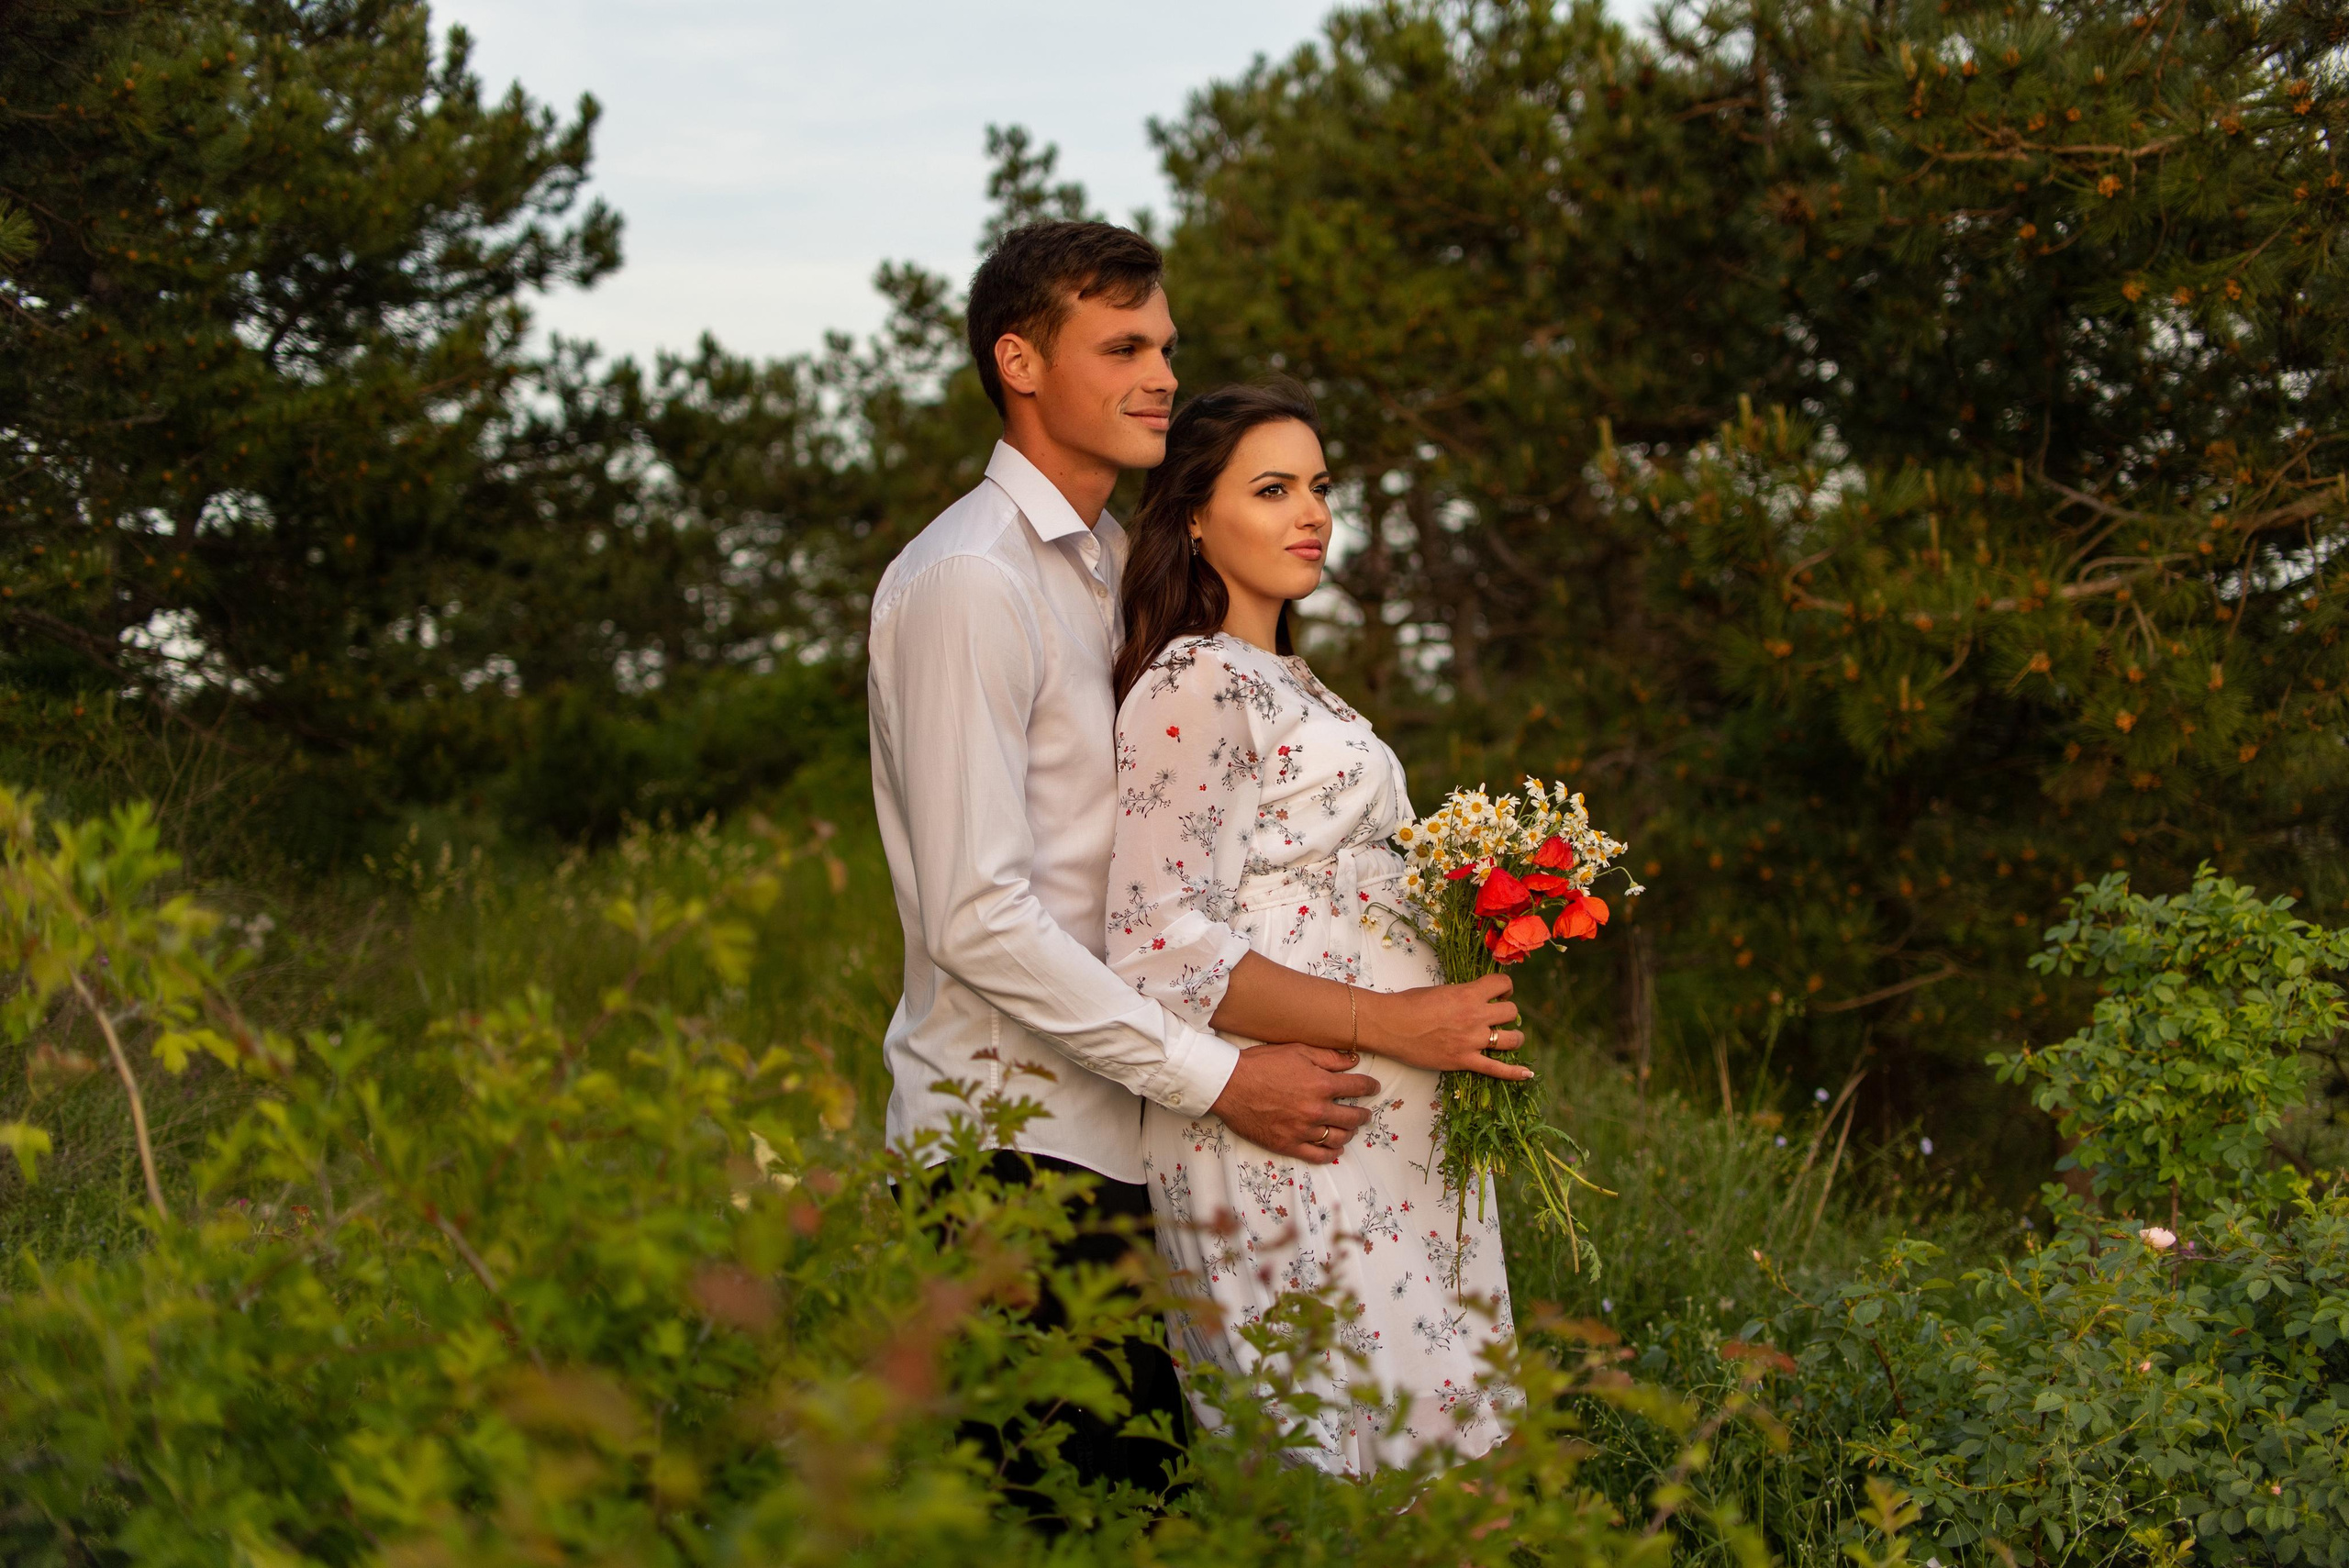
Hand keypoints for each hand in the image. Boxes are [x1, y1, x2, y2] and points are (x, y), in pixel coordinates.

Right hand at [1209, 1043, 1382, 1164]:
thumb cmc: (1261, 1064)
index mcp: (1321, 1084)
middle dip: (1364, 1114)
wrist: (1229, 1085)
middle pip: (1353, 1117)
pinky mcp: (1288, 1144)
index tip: (1373, 1088)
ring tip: (1350, 1129)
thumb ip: (1328, 1057)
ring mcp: (1303, 1130)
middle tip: (1365, 1113)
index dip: (1370, 1087)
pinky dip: (1332, 1154)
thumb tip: (1354, 1060)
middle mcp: (1317, 1110)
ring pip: (1339, 1137)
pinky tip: (1336, 1149)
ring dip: (1349, 1133)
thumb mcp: (1297, 1050)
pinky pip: (1318, 1156)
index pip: (1358, 1087)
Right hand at [1360, 973, 1529, 1079]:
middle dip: (1507, 1013)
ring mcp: (1472, 1040)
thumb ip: (1461, 994)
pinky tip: (1527, 1074)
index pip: (1503, 984)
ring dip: (1514, 1038)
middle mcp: (1476, 1016)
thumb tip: (1472, 998)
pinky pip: (1497, 1069)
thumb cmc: (1409, 1004)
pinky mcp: (1465, 1060)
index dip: (1505, 989)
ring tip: (1508, 1038)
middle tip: (1497, 1016)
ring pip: (1512, 1039)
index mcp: (1469, 994)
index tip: (1500, 994)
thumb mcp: (1440, 990)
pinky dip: (1515, 1073)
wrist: (1391, 1025)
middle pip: (1511, 1012)